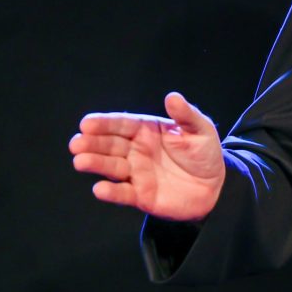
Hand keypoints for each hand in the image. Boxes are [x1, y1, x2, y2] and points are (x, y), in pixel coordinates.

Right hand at [70, 92, 226, 221]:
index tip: (86, 123)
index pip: (122, 125)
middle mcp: (137, 150)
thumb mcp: (200, 130)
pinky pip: (123, 193)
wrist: (215, 186)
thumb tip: (171, 96)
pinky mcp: (140, 195)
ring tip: (80, 160)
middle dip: (92, 143)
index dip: (104, 124)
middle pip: (111, 145)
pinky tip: (99, 189)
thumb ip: (186, 115)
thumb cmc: (205, 153)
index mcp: (148, 131)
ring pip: (111, 167)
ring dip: (95, 164)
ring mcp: (136, 173)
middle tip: (76, 143)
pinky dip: (111, 192)